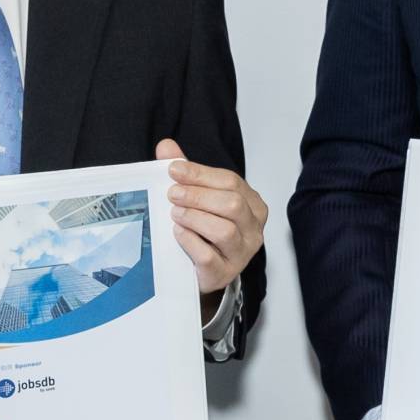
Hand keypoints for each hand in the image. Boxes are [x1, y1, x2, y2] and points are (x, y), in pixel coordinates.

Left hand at [157, 138, 268, 315]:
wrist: (202, 270)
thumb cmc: (205, 230)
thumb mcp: (199, 198)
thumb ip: (187, 173)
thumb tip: (166, 146)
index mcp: (252, 205)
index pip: (231, 182)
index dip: (201, 174)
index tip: (174, 169)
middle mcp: (253, 229)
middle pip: (233, 204)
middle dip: (199, 196)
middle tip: (173, 194)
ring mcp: (241, 253)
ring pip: (225, 231)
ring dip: (195, 218)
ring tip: (175, 214)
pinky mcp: (224, 273)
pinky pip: (209, 257)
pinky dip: (191, 242)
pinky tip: (178, 233)